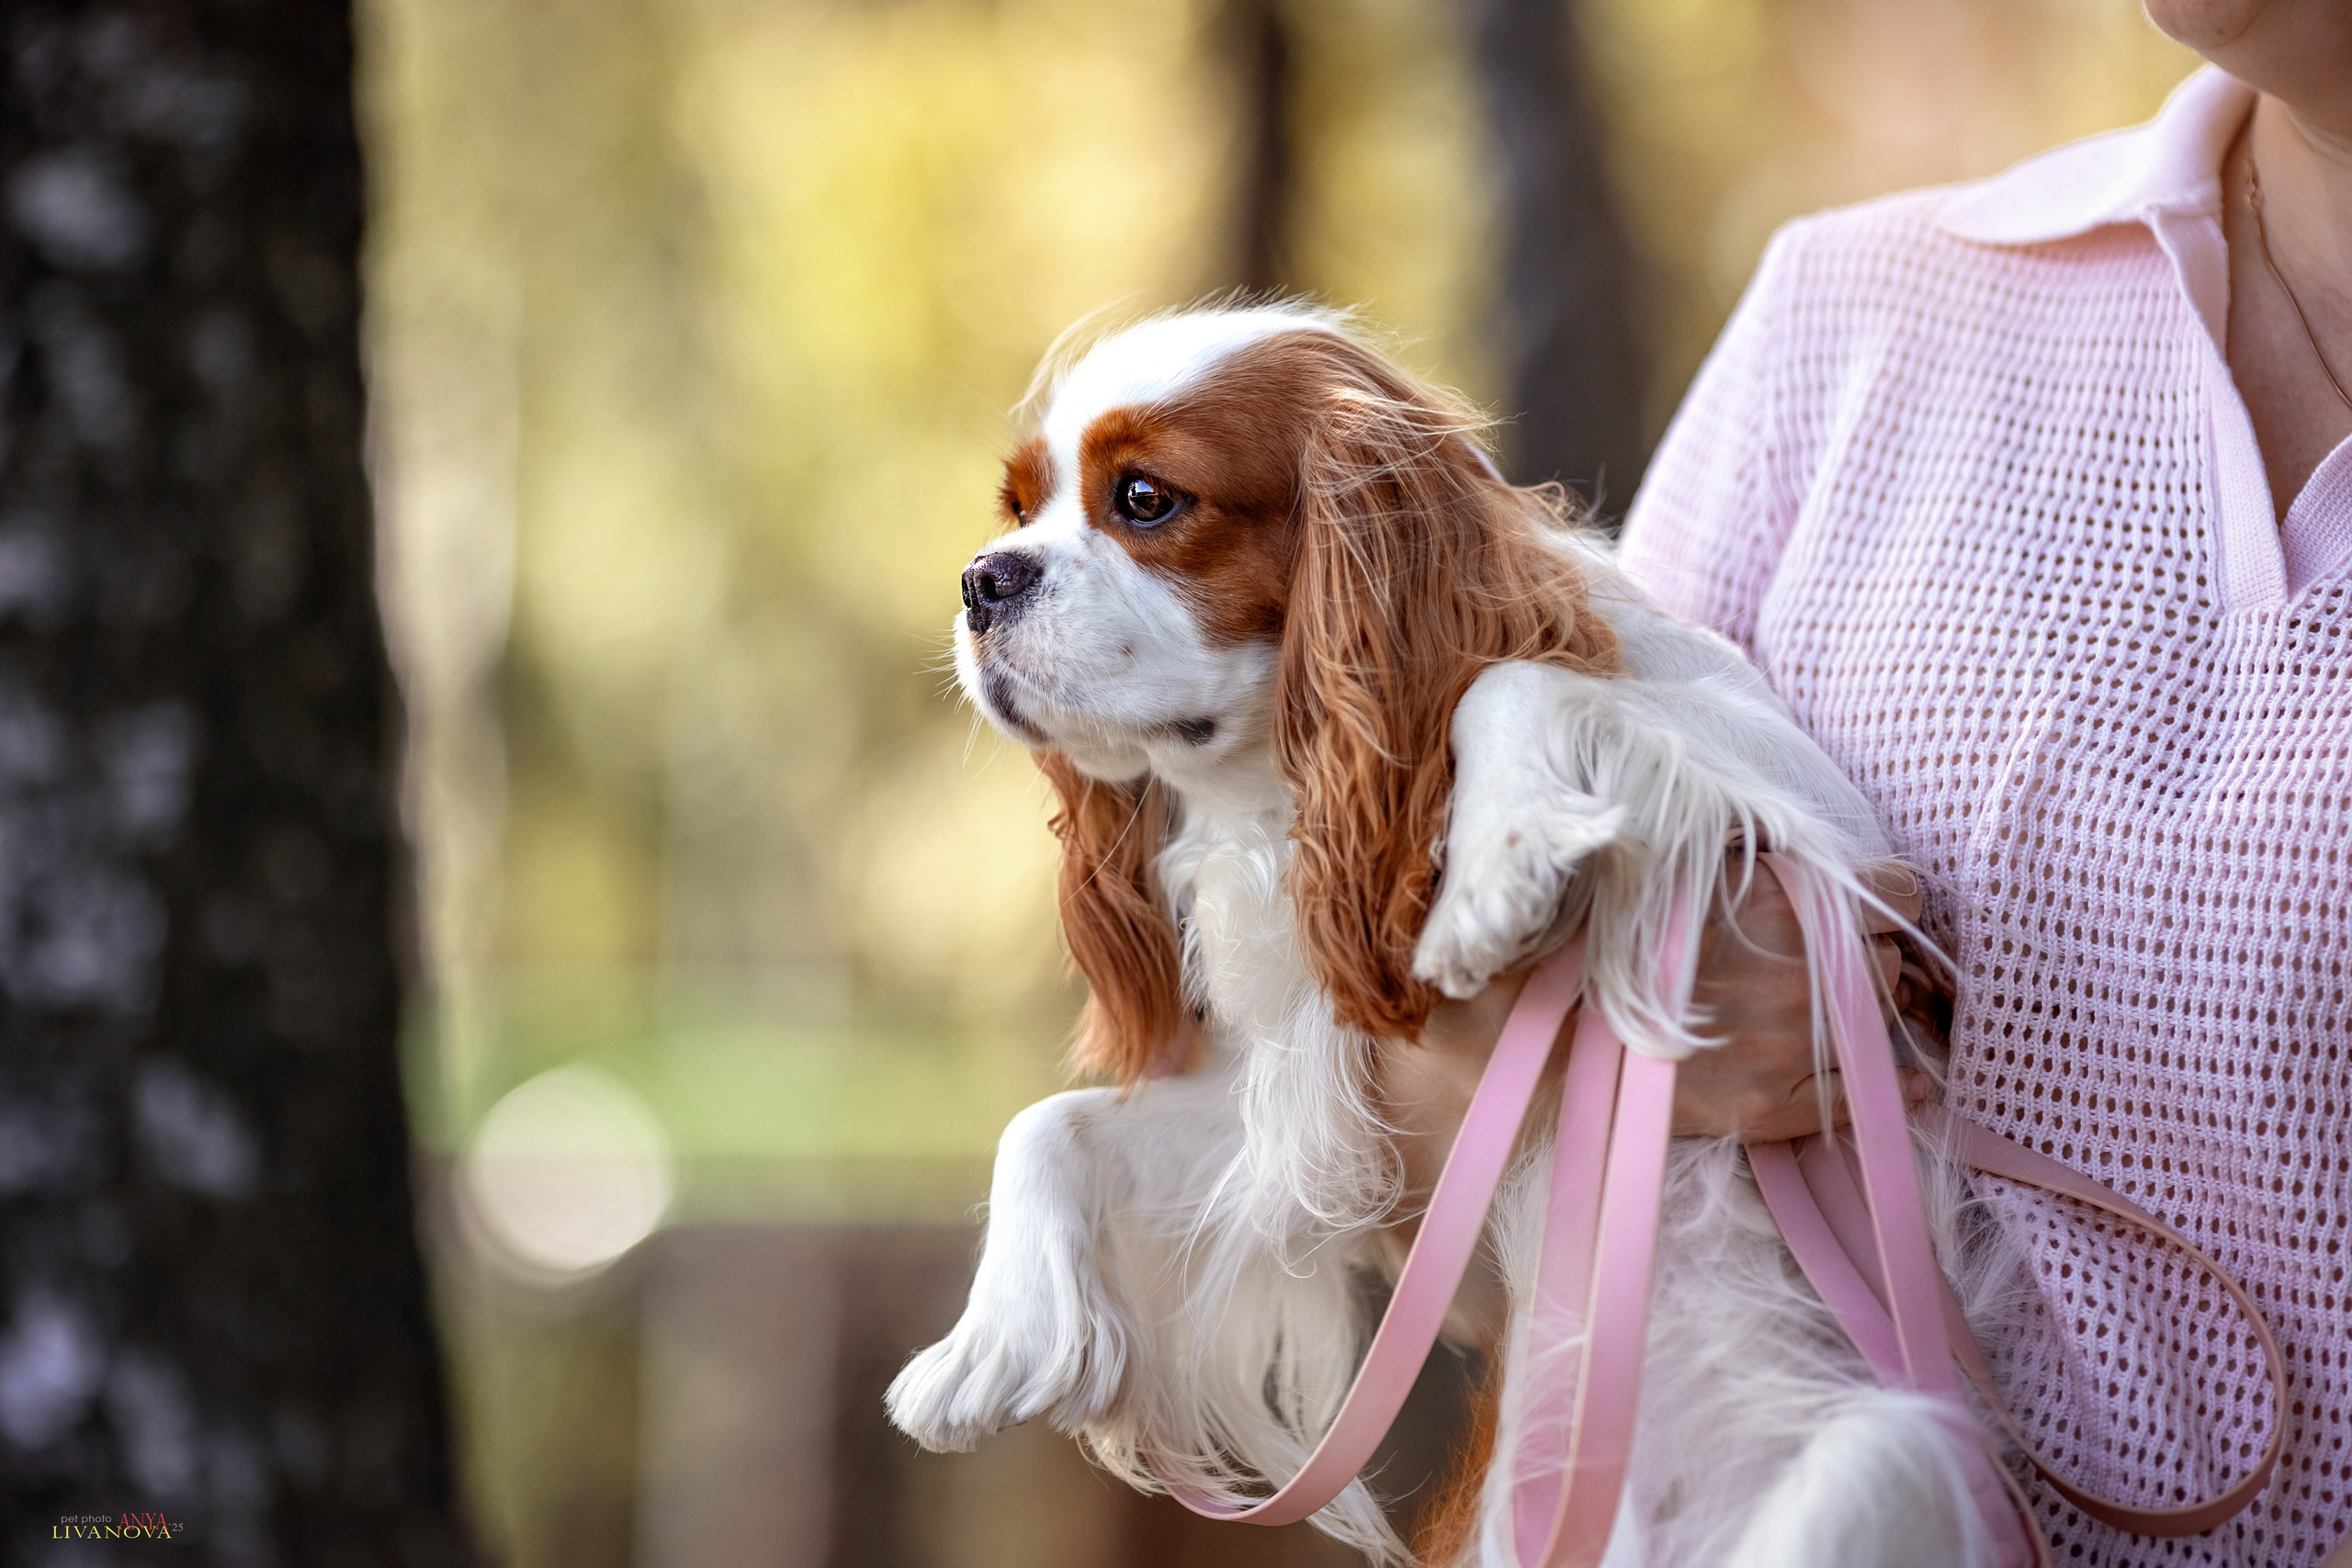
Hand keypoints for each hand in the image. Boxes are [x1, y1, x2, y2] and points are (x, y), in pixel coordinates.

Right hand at [1380, 857, 1933, 1208]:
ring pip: (1885, 1024)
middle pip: (1891, 959)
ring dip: (1866, 1013)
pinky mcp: (1771, 1109)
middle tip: (1826, 960)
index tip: (1864, 908)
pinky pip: (1865, 1099)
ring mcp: (1791, 1046)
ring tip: (1825, 1009)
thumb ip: (1754, 853)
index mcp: (1782, 902)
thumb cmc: (1602, 932)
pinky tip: (1879, 1074)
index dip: (1886, 899)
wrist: (1537, 1023)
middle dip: (1867, 956)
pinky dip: (1883, 1084)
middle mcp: (1801, 972)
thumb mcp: (1679, 862)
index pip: (1897, 893)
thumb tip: (1813, 854)